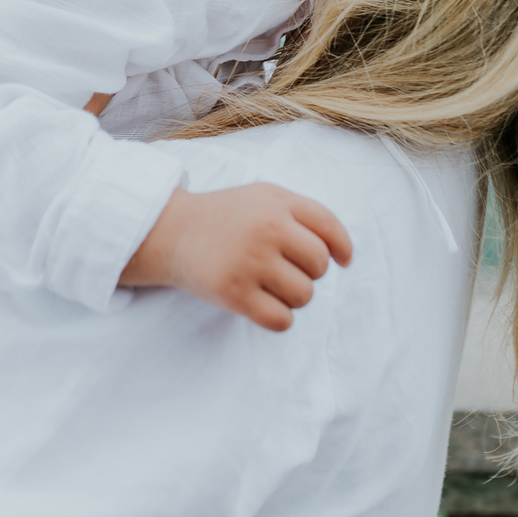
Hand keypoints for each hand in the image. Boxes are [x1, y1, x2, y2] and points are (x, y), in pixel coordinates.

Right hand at [121, 184, 352, 332]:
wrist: (172, 231)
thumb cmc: (227, 217)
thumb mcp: (264, 197)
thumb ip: (304, 215)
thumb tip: (345, 257)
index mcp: (277, 202)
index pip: (329, 226)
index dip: (343, 247)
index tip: (343, 261)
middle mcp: (266, 228)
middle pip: (319, 265)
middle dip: (309, 272)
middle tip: (284, 268)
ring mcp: (250, 262)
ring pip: (304, 295)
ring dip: (293, 296)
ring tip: (270, 284)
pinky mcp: (234, 293)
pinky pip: (281, 319)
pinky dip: (279, 317)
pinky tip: (262, 303)